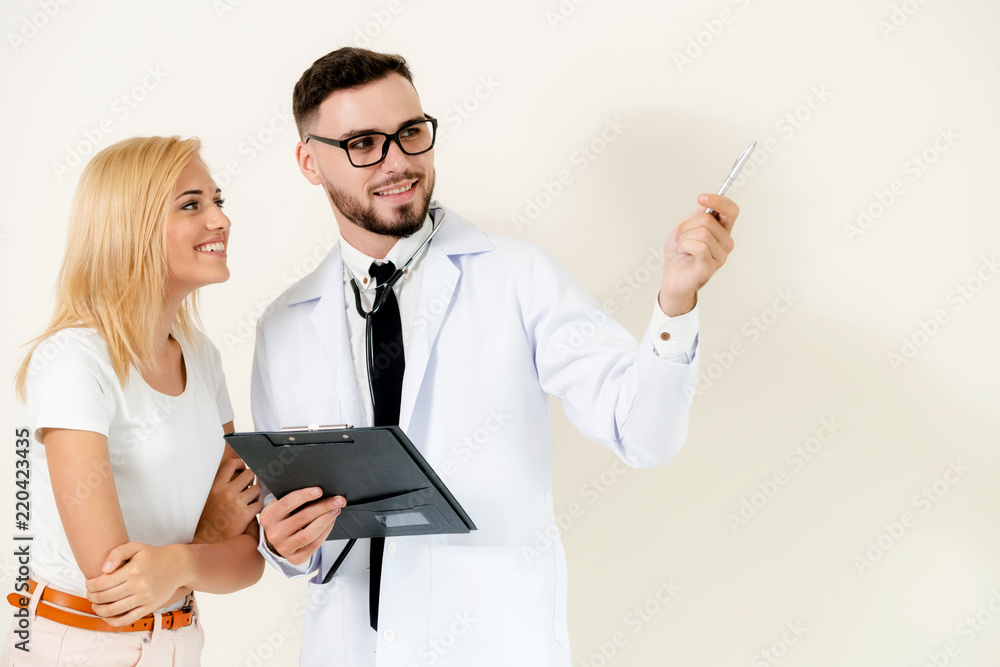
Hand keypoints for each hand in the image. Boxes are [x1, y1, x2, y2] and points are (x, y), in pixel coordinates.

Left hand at [85, 542, 190, 625]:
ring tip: (96, 605)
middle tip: (90, 593)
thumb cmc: (153, 555)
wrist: (178, 565)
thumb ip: (117, 553)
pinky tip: (107, 616)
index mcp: (133, 570)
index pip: (102, 583)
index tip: (89, 583)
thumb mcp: (136, 546)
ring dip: (99, 610)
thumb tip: (103, 570)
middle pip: (105, 597)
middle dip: (92, 596)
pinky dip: (114, 621)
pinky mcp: (150, 607)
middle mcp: (139, 585)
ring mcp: (145, 598)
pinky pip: (128, 619)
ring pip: (113, 610)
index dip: (90, 585)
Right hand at [193, 456, 262, 543]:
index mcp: (216, 486)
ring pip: (256, 489)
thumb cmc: (207, 520)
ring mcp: (237, 503)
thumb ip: (220, 486)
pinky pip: (259, 505)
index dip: (241, 465)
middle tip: (247, 489)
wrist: (207, 541)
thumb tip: (236, 474)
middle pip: (249, 474)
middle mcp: (227, 492)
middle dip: (251, 481)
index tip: (242, 470)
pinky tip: (250, 513)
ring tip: (248, 503)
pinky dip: (257, 508)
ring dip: (255, 495)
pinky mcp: (245, 515)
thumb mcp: (208, 498)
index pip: (232, 464)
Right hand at [259, 488, 344, 564]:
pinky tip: (330, 523)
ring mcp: (283, 547)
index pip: (287, 503)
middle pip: (302, 518)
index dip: (304, 496)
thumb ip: (291, 497)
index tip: (319, 490)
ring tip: (336, 510)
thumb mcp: (279, 506)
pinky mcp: (294, 558)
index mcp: (268, 516)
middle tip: (338, 500)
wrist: (276, 539)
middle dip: (323, 507)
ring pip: (309, 534)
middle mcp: (274, 533)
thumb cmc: (282, 518)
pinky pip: (314, 545)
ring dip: (326, 520)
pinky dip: (325, 532)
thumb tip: (316, 488)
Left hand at [658, 193, 738, 315]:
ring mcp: (720, 256)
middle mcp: (726, 242)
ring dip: (683, 237)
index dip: (718, 201)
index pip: (731, 210)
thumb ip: (697, 216)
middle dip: (686, 225)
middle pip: (707, 219)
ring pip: (702, 232)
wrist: (672, 278)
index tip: (701, 198)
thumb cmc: (679, 254)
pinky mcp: (710, 267)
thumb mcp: (685, 228)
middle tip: (679, 236)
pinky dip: (684, 246)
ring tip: (681, 247)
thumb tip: (707, 205)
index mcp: (722, 230)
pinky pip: (699, 247)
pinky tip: (682, 252)